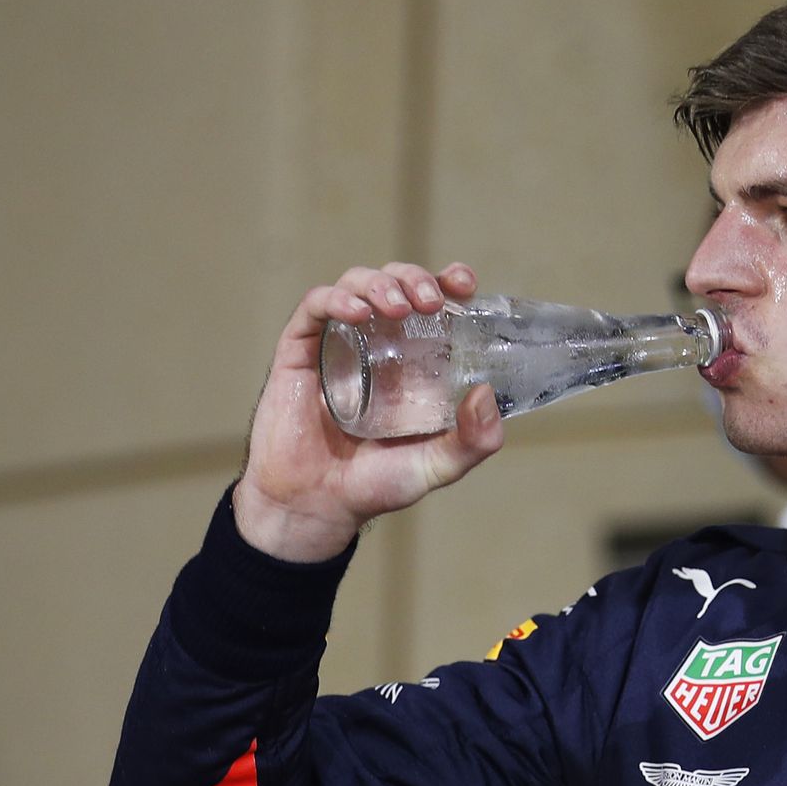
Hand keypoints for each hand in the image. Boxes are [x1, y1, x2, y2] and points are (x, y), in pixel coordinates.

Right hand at [233, 262, 503, 561]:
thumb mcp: (437, 466)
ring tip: (399, 307)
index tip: (466, 283)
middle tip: (432, 301)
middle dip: (416, 278)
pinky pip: (313, 308)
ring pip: (357, 285)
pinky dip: (336, 300)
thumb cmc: (376, 485)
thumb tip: (486, 394)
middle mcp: (378, 345)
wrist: (316, 507)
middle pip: (396, 284)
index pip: (434, 303)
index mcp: (415, 360)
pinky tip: (357, 313)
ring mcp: (338, 344)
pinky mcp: (299, 352)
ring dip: (380, 283)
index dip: (449, 281)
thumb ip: (472, 441)